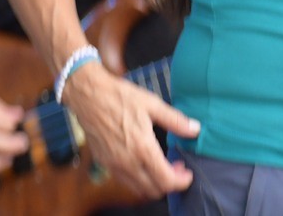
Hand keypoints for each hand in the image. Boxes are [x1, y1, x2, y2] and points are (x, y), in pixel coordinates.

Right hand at [63, 61, 199, 198]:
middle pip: (155, 190)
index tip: (186, 172)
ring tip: (158, 167)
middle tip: (174, 168)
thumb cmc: (118, 95)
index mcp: (142, 148)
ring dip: (153, 184)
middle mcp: (127, 161)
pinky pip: (124, 180)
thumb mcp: (151, 103)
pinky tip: (140, 162)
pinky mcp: (103, 161)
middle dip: (170, 183)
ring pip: (139, 189)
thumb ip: (175, 120)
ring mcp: (113, 163)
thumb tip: (196, 129)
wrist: (86, 93)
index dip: (182, 181)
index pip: (167, 181)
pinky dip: (137, 179)